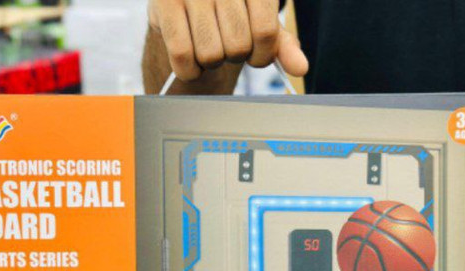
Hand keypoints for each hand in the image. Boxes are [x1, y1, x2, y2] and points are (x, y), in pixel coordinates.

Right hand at [147, 0, 307, 80]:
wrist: (187, 0)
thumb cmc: (231, 11)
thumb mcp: (261, 21)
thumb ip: (281, 45)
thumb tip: (300, 68)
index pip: (265, 32)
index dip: (262, 55)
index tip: (255, 56)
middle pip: (237, 46)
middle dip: (233, 56)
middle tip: (226, 44)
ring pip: (211, 54)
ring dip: (211, 62)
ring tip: (208, 45)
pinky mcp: (164, 5)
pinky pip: (182, 55)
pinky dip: (189, 69)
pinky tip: (190, 58)